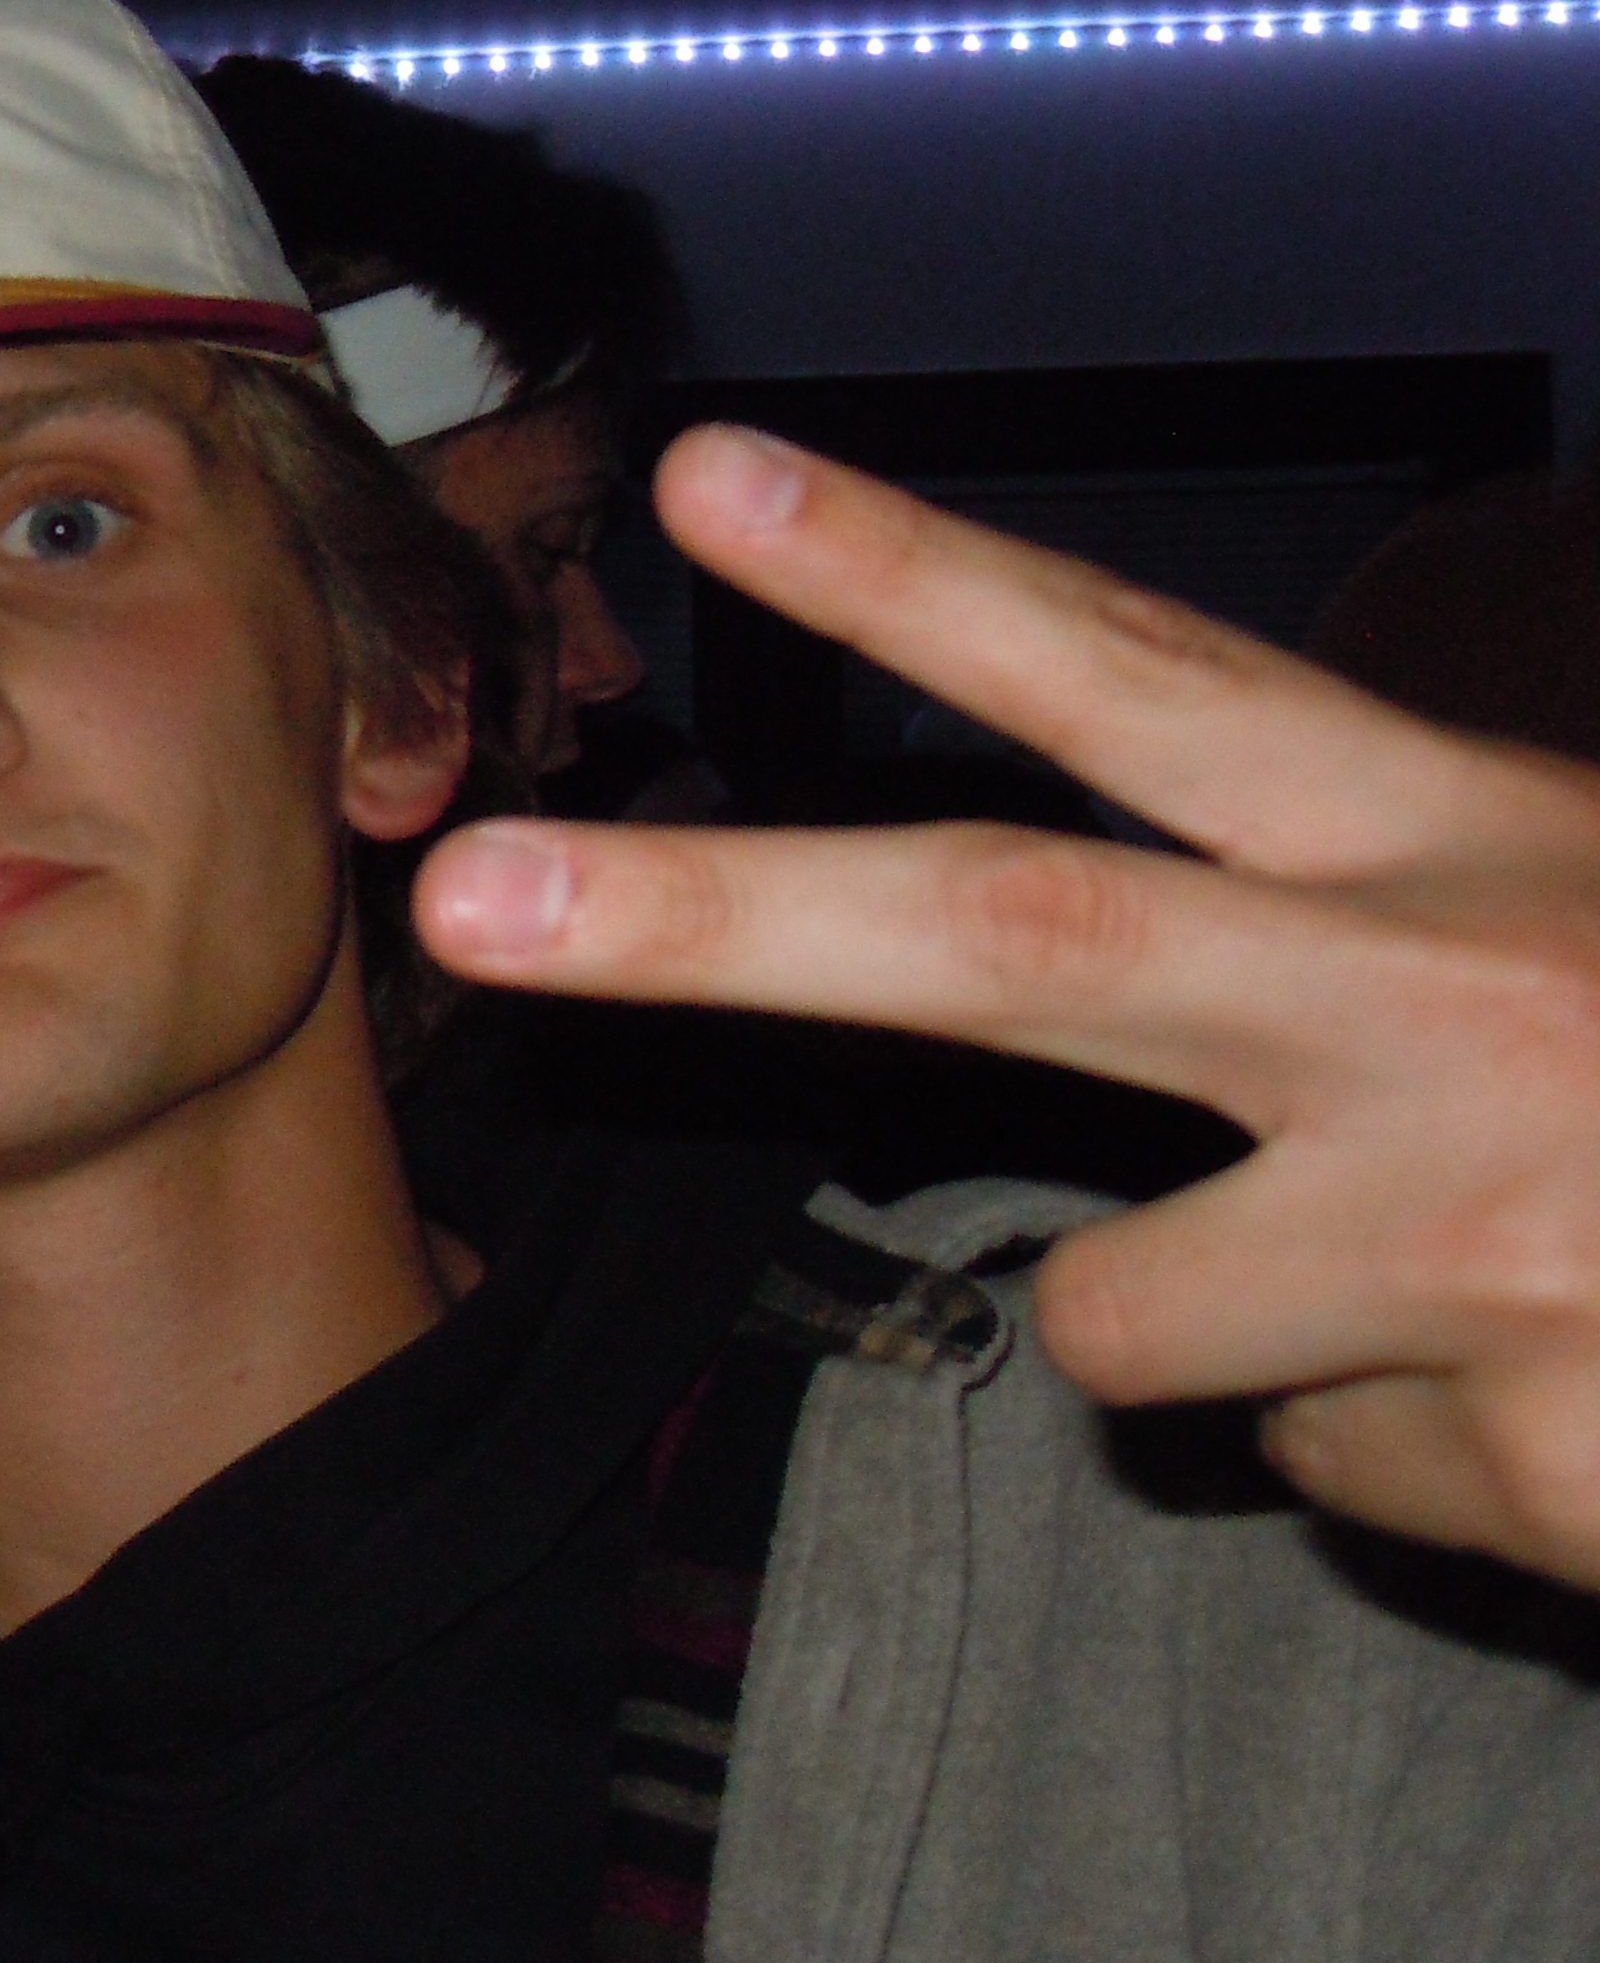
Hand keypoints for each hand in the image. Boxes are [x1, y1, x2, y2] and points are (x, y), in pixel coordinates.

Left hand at [418, 424, 1599, 1589]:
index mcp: (1471, 849)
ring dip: (1242, 1338)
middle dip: (716, 920)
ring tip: (1478, 1299)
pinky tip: (1599, 1422)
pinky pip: (1334, 1482)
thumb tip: (1098, 1053)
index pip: (1149, 674)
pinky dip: (1429, 1471)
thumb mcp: (1577, 944)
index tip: (709, 480)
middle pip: (1011, 930)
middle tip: (475, 904)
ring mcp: (1479, 1234)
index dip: (922, 576)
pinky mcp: (1526, 1456)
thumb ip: (1347, 944)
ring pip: (1137, 1321)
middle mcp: (1450, 1006)